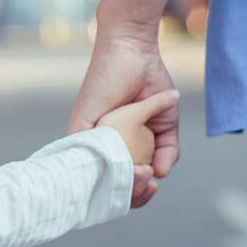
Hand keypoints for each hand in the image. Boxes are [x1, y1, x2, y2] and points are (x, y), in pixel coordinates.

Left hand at [70, 29, 180, 208]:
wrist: (134, 52)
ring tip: (140, 173)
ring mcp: (88, 139)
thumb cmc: (148, 82)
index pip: (125, 182)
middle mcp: (102, 146)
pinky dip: (101, 170)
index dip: (139, 192)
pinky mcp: (78, 128)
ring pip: (97, 179)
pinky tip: (120, 171)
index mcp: (121, 148)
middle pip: (110, 186)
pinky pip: (83, 160)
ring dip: (120, 184)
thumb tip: (160, 174)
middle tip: (148, 181)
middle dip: (131, 194)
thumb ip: (167, 150)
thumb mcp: (166, 122)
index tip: (154, 185)